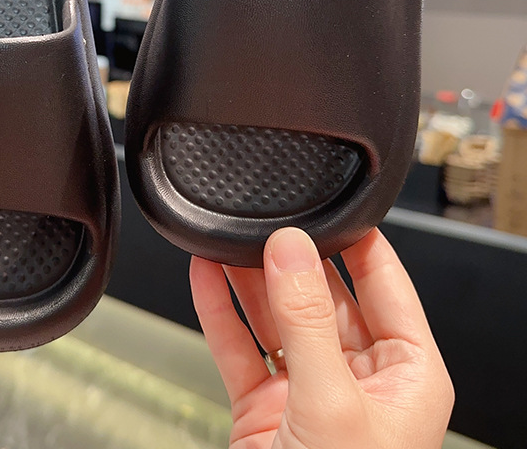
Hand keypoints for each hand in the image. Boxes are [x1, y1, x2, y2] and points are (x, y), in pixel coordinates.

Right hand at [190, 227, 453, 448]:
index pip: (385, 283)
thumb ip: (309, 323)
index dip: (355, 240)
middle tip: (263, 218)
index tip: (324, 203)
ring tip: (227, 236)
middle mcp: (358, 376)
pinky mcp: (264, 407)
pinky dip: (219, 310)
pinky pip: (239, 345)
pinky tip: (204, 276)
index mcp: (405, 373)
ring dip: (249, 278)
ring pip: (276, 316)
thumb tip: (291, 251)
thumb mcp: (332, 405)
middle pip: (323, 294)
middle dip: (291, 257)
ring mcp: (307, 390)